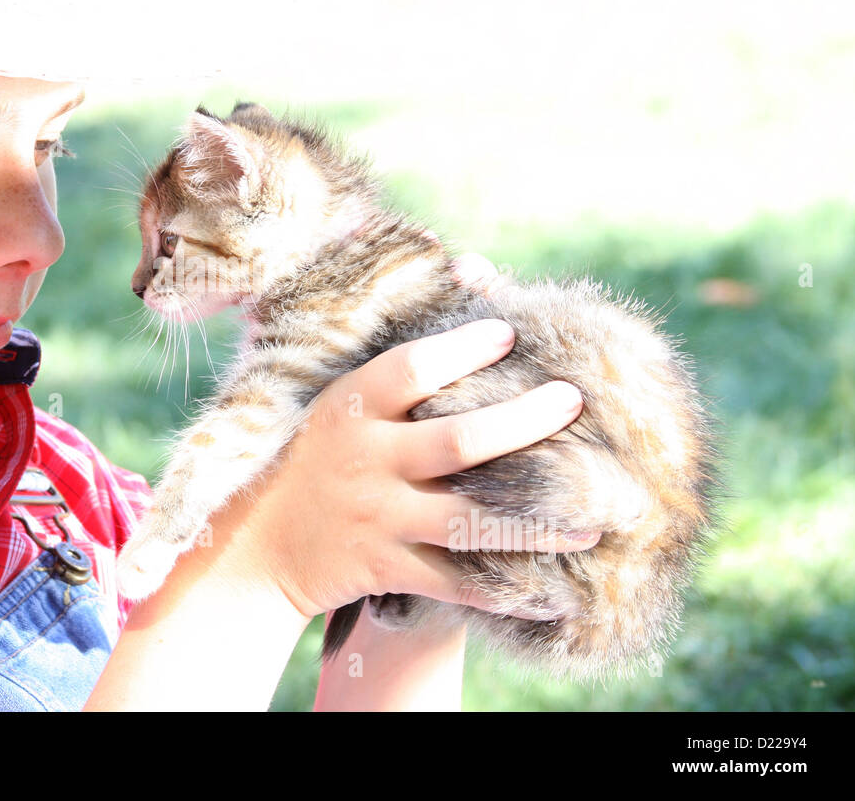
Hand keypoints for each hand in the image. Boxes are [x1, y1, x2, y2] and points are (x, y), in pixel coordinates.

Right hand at [194, 316, 590, 620]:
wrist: (256, 544)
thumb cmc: (314, 452)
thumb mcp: (338, 395)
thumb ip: (406, 343)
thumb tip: (476, 263)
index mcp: (350, 408)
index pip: (410, 369)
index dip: (464, 349)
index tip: (512, 334)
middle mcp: (364, 460)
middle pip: (458, 441)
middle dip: (525, 421)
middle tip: (574, 402)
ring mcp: (376, 517)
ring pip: (468, 519)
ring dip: (538, 520)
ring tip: (598, 516)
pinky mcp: (384, 567)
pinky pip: (456, 582)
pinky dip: (508, 591)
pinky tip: (558, 592)